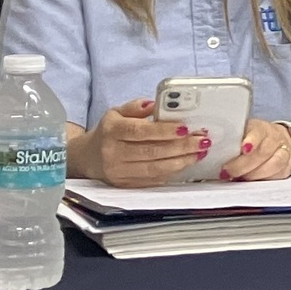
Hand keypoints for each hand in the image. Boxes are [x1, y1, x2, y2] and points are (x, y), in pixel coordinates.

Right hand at [77, 100, 211, 186]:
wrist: (88, 158)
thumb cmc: (109, 132)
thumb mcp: (116, 113)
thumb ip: (136, 107)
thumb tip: (154, 104)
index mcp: (112, 131)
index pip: (140, 131)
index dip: (164, 131)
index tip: (186, 128)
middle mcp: (113, 153)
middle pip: (151, 151)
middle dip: (181, 146)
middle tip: (202, 140)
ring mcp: (119, 172)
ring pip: (155, 168)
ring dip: (182, 161)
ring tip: (199, 152)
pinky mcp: (125, 185)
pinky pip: (153, 179)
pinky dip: (173, 171)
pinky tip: (186, 163)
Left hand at [217, 119, 290, 181]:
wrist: (279, 142)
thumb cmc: (253, 140)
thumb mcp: (241, 135)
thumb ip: (229, 141)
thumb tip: (206, 149)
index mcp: (260, 128)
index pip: (258, 132)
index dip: (252, 140)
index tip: (243, 148)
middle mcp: (274, 138)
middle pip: (263, 152)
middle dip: (243, 165)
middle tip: (227, 172)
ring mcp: (283, 151)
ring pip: (273, 164)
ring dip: (253, 174)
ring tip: (238, 178)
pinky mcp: (287, 166)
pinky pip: (277, 174)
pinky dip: (263, 178)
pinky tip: (251, 181)